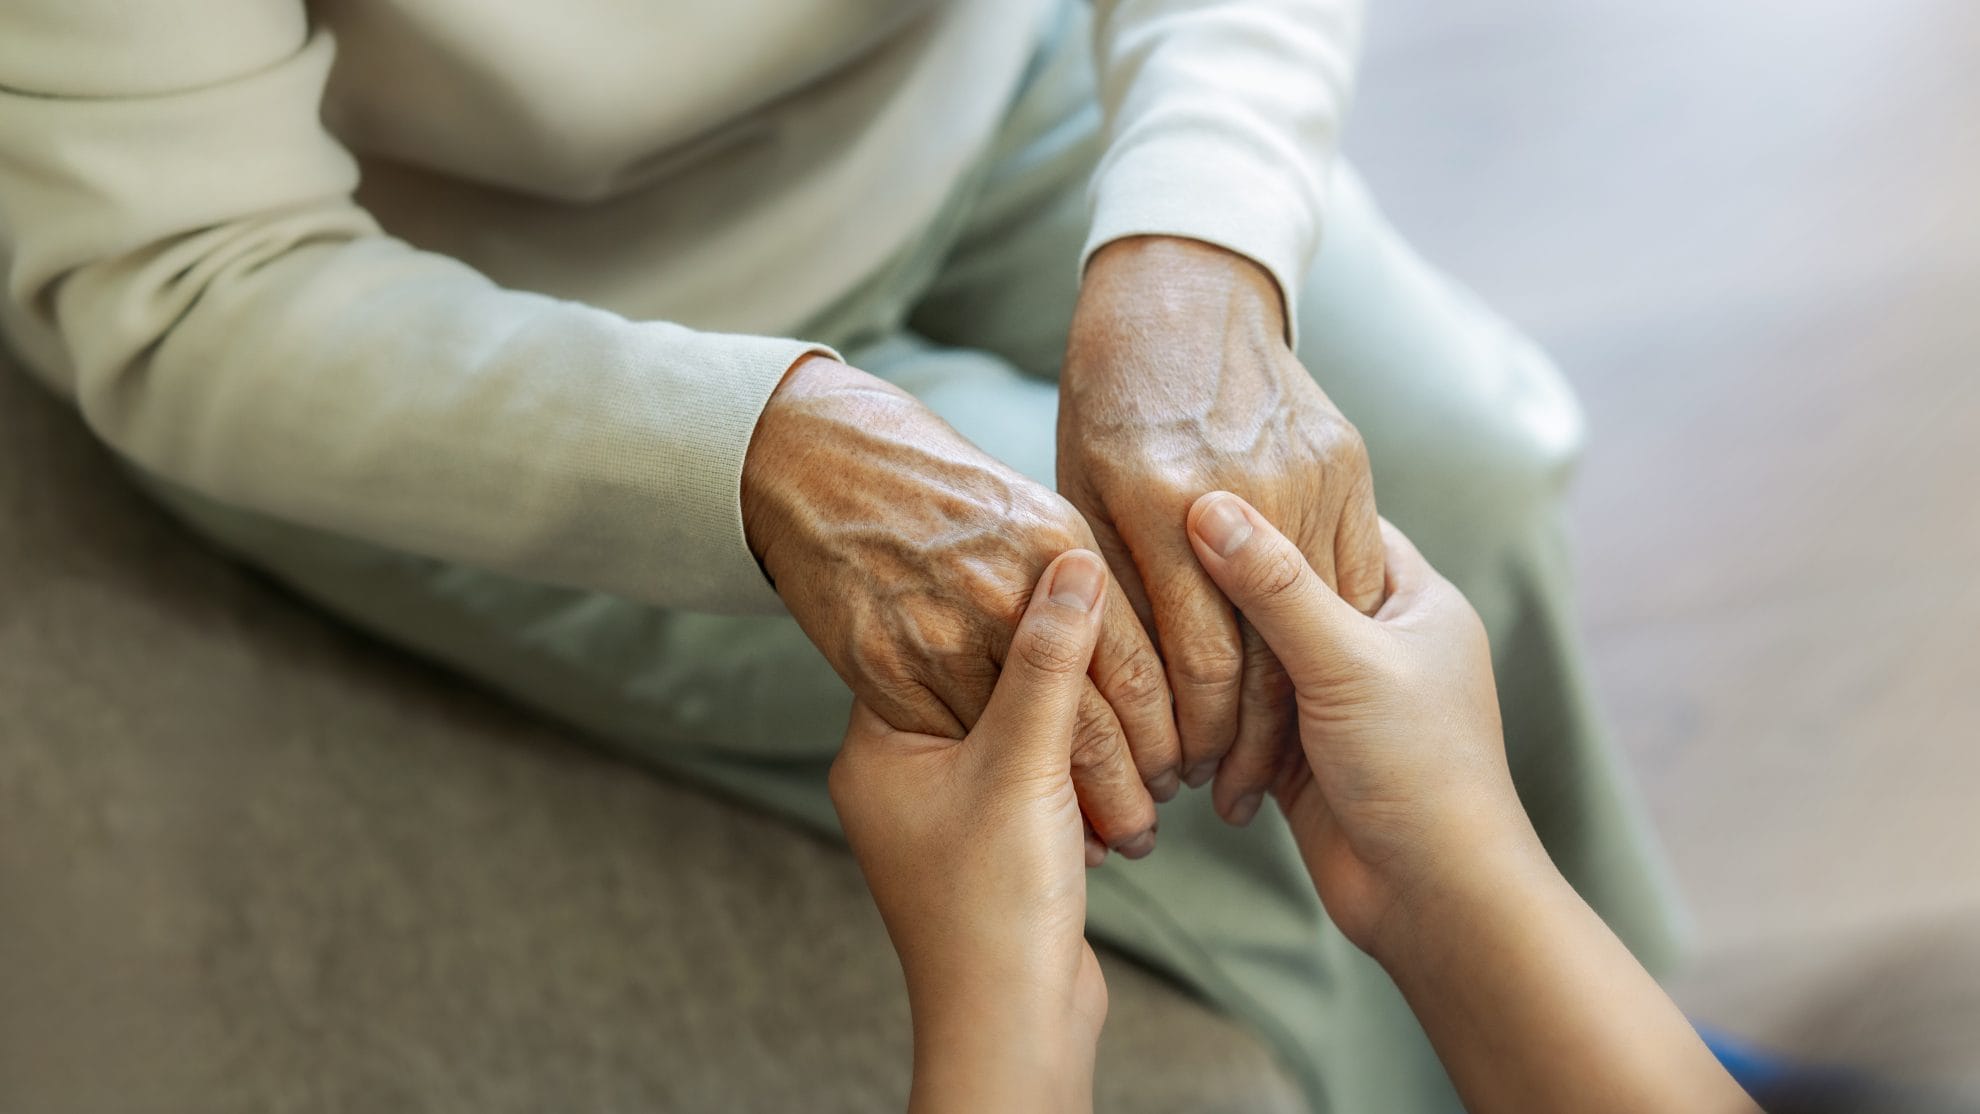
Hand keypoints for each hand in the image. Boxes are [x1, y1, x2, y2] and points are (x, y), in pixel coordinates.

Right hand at [744, 355, 1180, 856]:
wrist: (822, 467)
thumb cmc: (935, 488)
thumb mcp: (1031, 513)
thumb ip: (1085, 572)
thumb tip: (1151, 631)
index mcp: (1056, 543)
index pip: (1136, 663)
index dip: (1169, 728)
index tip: (1184, 766)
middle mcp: (1002, 590)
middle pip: (1092, 714)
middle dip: (1132, 781)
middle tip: (1152, 817)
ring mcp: (938, 634)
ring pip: (1029, 748)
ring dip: (1078, 803)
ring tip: (1107, 837)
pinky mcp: (883, 670)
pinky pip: (960, 752)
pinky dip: (1001, 794)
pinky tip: (1032, 819)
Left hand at [830, 550, 1111, 1112]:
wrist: (1018, 1026)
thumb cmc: (996, 907)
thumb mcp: (1023, 766)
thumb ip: (1049, 663)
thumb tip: (1075, 565)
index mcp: (876, 745)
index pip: (924, 637)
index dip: (989, 598)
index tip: (1047, 557)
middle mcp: (902, 771)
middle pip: (977, 675)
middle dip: (1045, 659)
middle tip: (1102, 617)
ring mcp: (950, 805)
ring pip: (1017, 721)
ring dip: (1074, 715)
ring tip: (1125, 696)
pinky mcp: (998, 835)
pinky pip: (1040, 768)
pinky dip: (1081, 761)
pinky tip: (1122, 755)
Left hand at [1059, 236, 1383, 827]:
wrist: (1182, 287)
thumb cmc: (1103, 399)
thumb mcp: (1079, 490)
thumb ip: (1103, 583)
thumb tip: (1103, 694)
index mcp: (1153, 500)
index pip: (1188, 662)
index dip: (1178, 735)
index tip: (1163, 778)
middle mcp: (1237, 486)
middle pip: (1257, 658)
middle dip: (1230, 741)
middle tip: (1202, 789)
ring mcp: (1305, 470)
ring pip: (1313, 628)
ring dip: (1281, 706)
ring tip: (1242, 762)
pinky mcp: (1347, 459)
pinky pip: (1349, 577)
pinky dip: (1325, 640)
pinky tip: (1295, 685)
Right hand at [1189, 492, 1755, 1113]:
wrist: (1433, 898)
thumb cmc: (1419, 768)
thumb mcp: (1346, 661)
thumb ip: (1275, 585)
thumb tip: (1209, 504)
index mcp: (1413, 599)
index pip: (1334, 522)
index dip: (1272, 502)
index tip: (1197, 486)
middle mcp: (1377, 641)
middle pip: (1283, 588)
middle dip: (1223, 587)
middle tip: (1151, 555)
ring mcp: (1337, 698)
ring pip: (1254, 655)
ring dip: (1211, 663)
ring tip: (1149, 636)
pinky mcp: (1301, 752)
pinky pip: (1241, 715)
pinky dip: (1210, 718)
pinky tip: (1163, 704)